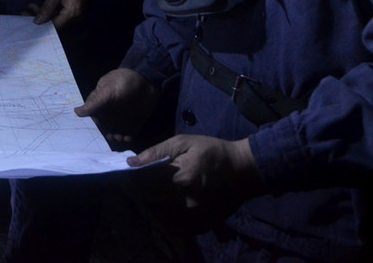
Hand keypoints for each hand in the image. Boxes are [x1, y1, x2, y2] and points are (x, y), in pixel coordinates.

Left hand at [34, 0, 96, 27]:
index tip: (26, 14)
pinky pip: (63, 12)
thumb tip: (38, 22)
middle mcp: (76, 16)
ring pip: (58, 17)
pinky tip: (45, 3)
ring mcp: (78, 12)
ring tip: (34, 4)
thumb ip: (47, 8)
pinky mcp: (77, 7)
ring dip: (46, 11)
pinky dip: (53, 9)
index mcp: (71, 13)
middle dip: (41, 15)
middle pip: (56, 22)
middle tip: (30, 6)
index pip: (53, 25)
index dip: (39, 21)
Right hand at [74, 68, 159, 149]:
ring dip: (115, 139)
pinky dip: (127, 139)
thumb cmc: (123, 82)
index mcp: (99, 104)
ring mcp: (121, 119)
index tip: (94, 133)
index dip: (92, 127)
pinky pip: (128, 135)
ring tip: (119, 137)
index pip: (92, 118)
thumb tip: (76, 112)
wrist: (147, 80)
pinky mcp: (133, 123)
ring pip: (115, 134)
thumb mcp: (107, 91)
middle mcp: (108, 114)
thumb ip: (94, 104)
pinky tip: (128, 138)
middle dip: (104, 135)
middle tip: (109, 136)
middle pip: (103, 129)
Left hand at [127, 135, 263, 233]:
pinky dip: (165, 219)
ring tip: (150, 194)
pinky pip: (175, 229)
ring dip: (150, 206)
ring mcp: (196, 217)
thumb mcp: (184, 143)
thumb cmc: (213, 152)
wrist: (245, 170)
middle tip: (135, 183)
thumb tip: (131, 162)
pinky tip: (163, 208)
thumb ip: (156, 153)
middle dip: (139, 192)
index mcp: (182, 179)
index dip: (131, 178)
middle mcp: (188, 202)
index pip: (144, 183)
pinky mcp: (202, 225)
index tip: (126, 173)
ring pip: (159, 216)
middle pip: (150, 201)